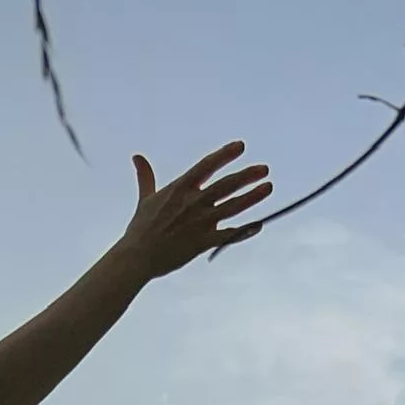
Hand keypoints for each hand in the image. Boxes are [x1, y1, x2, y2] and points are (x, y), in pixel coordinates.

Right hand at [120, 141, 272, 278]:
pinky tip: (258, 225)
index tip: (241, 146)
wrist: (137, 258)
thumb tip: (137, 157)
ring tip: (268, 187)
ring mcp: (200, 222)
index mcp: (180, 188)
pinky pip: (228, 235)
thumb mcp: (145, 199)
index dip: (225, 154)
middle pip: (226, 184)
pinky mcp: (202, 242)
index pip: (207, 165)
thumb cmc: (140, 229)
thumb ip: (146, 177)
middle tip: (264, 168)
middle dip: (247, 175)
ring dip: (252, 197)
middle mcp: (193, 202)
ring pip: (233, 206)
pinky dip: (244, 231)